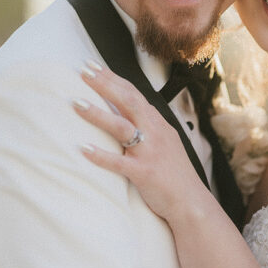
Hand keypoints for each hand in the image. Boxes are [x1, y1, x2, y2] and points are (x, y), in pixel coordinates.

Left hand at [74, 61, 209, 224]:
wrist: (191, 202)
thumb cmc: (174, 174)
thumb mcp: (164, 143)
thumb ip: (147, 126)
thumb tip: (125, 112)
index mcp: (157, 124)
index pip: (133, 93)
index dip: (112, 78)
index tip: (91, 66)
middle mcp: (154, 133)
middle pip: (128, 101)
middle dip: (105, 84)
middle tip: (82, 72)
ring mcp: (150, 152)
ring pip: (122, 127)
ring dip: (98, 114)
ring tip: (76, 103)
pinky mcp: (144, 173)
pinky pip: (119, 163)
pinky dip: (101, 156)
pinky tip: (83, 149)